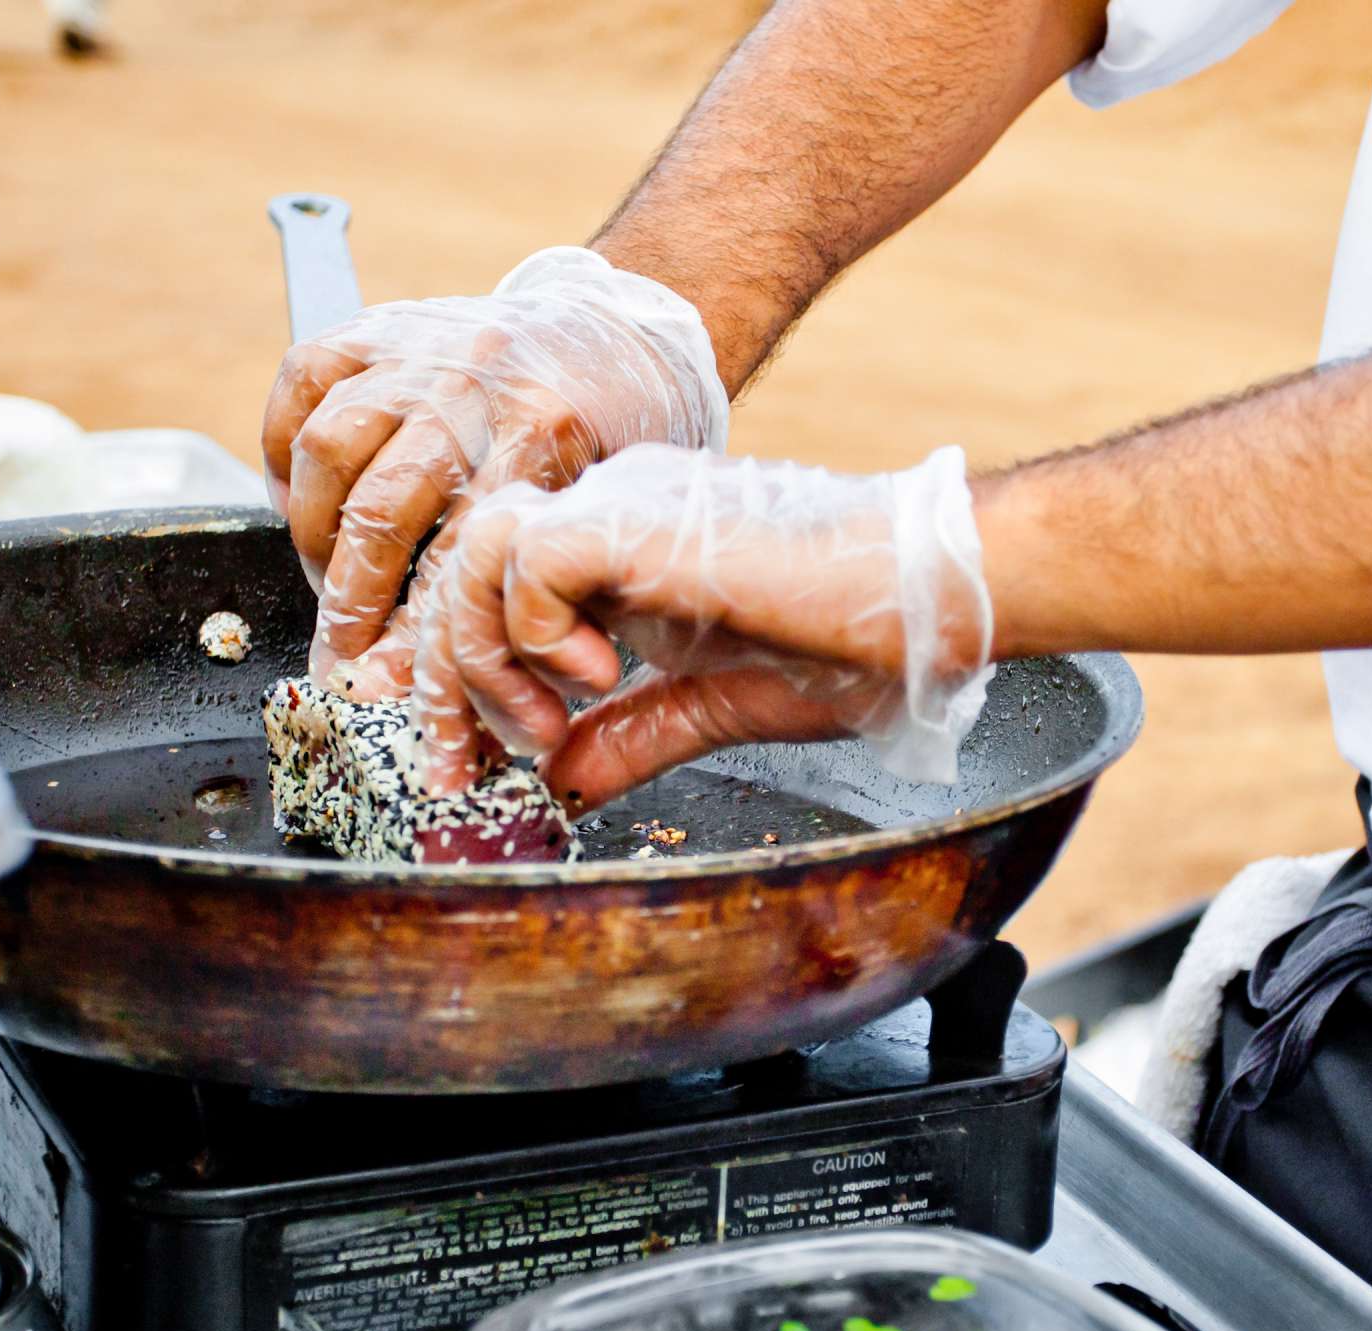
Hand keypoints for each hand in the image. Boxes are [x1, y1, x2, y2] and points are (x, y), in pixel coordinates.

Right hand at [261, 247, 728, 693]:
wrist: (611, 332)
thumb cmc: (607, 438)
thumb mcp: (594, 512)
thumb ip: (523, 584)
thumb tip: (438, 685)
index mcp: (544, 431)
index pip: (454, 556)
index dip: (408, 631)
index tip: (379, 680)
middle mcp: (476, 382)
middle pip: (381, 508)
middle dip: (348, 598)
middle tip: (341, 650)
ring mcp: (423, 346)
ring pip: (328, 447)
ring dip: (310, 529)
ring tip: (323, 578)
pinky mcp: (383, 323)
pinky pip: (304, 380)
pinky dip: (283, 446)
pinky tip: (298, 498)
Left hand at [412, 444, 994, 807]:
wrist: (927, 601)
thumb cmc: (851, 641)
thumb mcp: (714, 707)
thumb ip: (632, 737)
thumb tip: (559, 783)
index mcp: (618, 551)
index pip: (489, 593)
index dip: (458, 681)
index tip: (462, 768)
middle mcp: (606, 514)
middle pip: (460, 570)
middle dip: (444, 684)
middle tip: (463, 771)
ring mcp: (620, 506)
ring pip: (476, 551)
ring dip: (484, 654)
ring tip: (542, 726)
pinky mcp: (638, 518)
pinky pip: (530, 556)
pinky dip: (536, 631)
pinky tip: (598, 679)